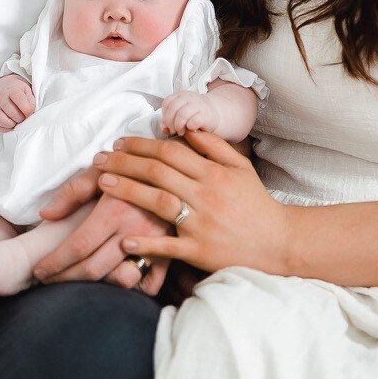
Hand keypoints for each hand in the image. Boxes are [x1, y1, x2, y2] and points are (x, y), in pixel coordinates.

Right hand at [0, 73, 36, 131]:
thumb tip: (29, 114)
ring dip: (12, 124)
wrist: (3, 86)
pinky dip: (5, 128)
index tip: (30, 112)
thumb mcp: (27, 90)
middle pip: (13, 114)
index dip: (28, 110)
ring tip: (16, 120)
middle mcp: (1, 97)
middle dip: (21, 118)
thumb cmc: (17, 90)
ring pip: (3, 122)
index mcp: (12, 90)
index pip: (21, 102)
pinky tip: (10, 123)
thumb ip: (31, 101)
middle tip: (23, 115)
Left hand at [31, 168, 169, 294]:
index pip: (77, 246)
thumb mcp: (100, 170)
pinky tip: (115, 283)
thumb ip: (72, 192)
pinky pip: (151, 283)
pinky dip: (133, 288)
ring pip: (120, 280)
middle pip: (93, 268)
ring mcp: (154, 244)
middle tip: (48, 281)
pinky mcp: (170, 251)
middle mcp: (134, 230)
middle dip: (65, 279)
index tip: (39, 271)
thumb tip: (46, 215)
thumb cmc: (132, 167)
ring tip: (77, 284)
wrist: (177, 166)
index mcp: (114, 210)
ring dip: (96, 287)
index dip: (55, 262)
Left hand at [94, 130, 295, 275]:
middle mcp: (205, 194)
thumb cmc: (256, 204)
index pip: (170, 151)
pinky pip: (169, 246)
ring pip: (158, 201)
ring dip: (128, 191)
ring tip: (103, 184)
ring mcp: (202, 223)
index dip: (140, 145)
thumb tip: (188, 128)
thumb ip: (214, 147)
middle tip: (98, 159)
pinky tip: (124, 240)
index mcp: (213, 172)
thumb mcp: (241, 168)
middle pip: (158, 172)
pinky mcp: (201, 250)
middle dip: (125, 162)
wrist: (279, 243)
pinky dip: (146, 243)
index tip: (118, 143)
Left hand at [160, 91, 216, 135]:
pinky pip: (193, 122)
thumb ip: (169, 121)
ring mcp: (198, 105)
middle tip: (173, 130)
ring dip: (179, 126)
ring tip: (181, 131)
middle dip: (170, 122)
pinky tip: (191, 129)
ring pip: (182, 115)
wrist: (215, 114)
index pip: (167, 102)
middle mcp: (189, 97)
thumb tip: (164, 129)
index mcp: (181, 95)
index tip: (167, 124)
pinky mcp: (206, 115)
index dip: (165, 115)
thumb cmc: (195, 115)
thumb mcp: (180, 114)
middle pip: (173, 108)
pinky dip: (190, 128)